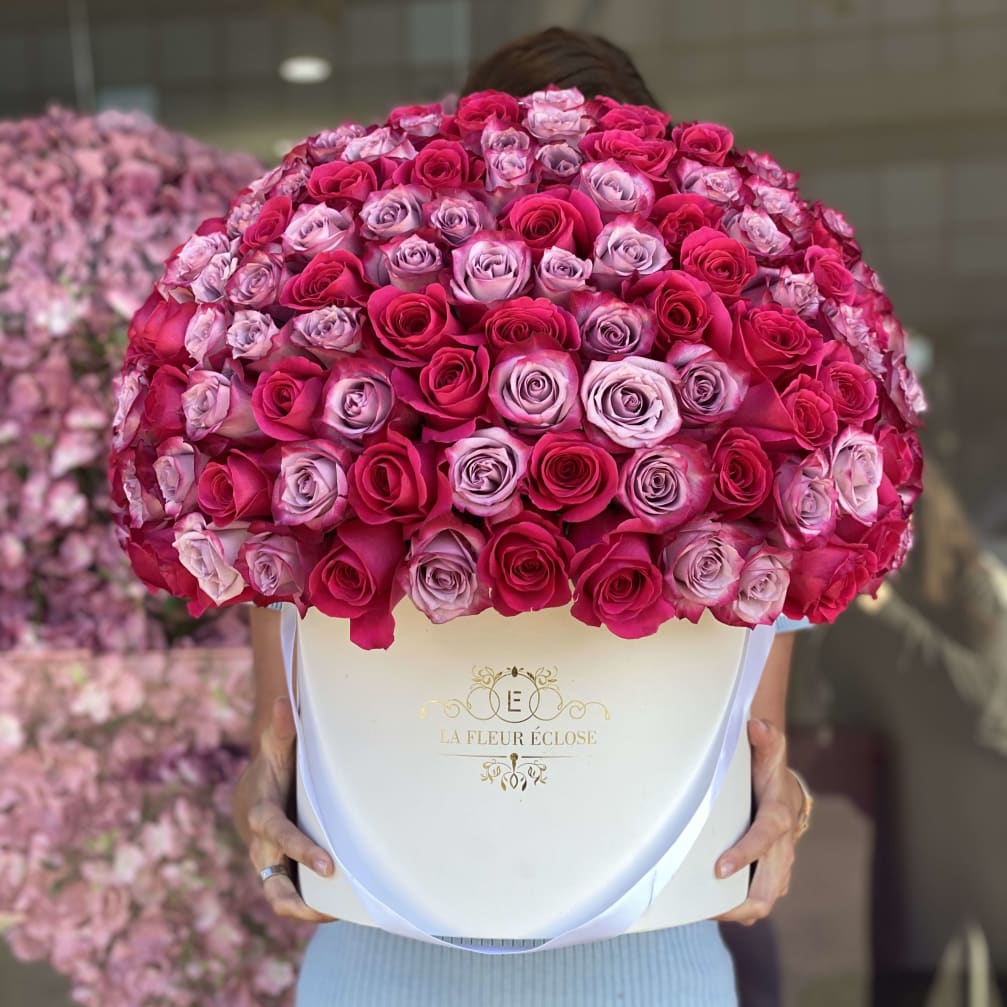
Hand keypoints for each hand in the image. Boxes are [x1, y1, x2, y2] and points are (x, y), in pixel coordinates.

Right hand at [233, 696, 336, 921]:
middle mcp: (262, 848)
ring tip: (344, 913)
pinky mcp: (280, 873)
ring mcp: (269, 865)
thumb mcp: (276, 748)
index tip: (328, 865)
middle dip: (301, 901)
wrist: (256, 791)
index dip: (300, 850)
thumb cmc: (273, 767)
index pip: (278, 837)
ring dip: (308, 911)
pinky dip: (311, 905)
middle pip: (274, 885)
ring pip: (280, 899)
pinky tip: (343, 905)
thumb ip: (280, 730)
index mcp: (262, 816)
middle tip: (335, 908)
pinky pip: (290, 896)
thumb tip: (281, 702)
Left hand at [715, 718, 803, 925]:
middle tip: (707, 906)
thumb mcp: (768, 752)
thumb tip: (756, 723)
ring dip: (738, 909)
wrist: (785, 792)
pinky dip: (738, 908)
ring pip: (767, 899)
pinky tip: (710, 905)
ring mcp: (779, 865)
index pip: (765, 838)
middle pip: (771, 887)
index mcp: (778, 816)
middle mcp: (783, 847)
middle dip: (741, 901)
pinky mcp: (772, 875)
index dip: (745, 854)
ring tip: (704, 909)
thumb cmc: (769, 772)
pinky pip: (759, 898)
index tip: (719, 868)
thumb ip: (765, 738)